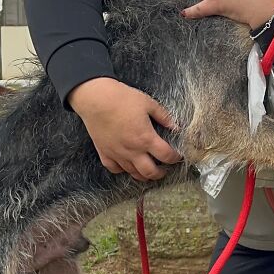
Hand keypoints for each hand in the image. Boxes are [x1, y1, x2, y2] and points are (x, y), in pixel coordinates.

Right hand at [68, 78, 182, 181]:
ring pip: (133, 173)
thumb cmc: (121, 98)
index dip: (175, 158)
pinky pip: (114, 169)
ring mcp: (117, 154)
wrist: (95, 99)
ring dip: (143, 174)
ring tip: (148, 170)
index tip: (177, 156)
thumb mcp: (148, 103)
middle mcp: (133, 150)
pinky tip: (127, 166)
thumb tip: (175, 126)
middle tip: (164, 170)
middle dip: (160, 173)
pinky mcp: (104, 152)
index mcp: (146, 138)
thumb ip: (164, 117)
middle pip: (150, 172)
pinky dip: (122, 170)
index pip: (166, 156)